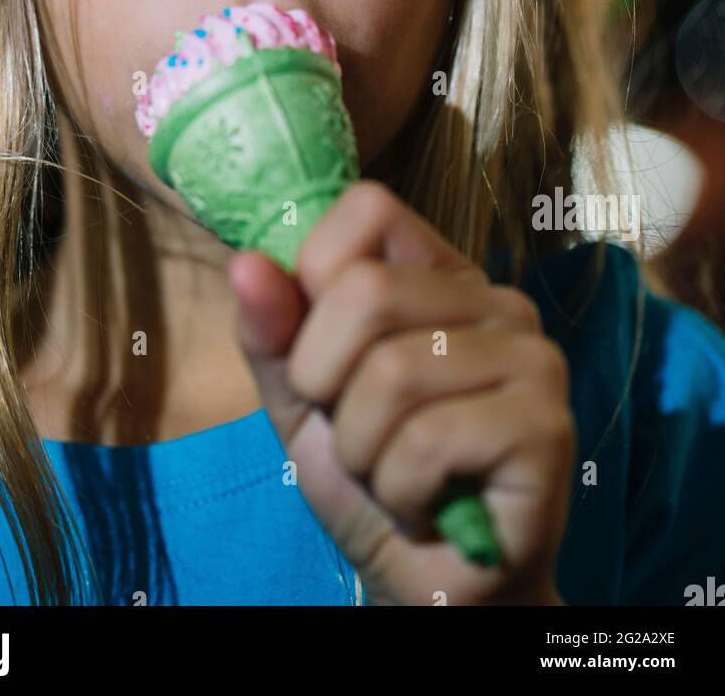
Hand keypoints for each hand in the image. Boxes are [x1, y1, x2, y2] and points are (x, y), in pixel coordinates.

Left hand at [228, 180, 574, 605]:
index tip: (322, 357)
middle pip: (366, 290)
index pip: (367, 208)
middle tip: (357, 434)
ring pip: (391, 373)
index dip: (313, 282)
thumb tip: (246, 263)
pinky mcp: (547, 424)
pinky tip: (429, 502)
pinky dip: (399, 487)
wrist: (430, 585)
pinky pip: (428, 439)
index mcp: (440, 274)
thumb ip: (272, 329)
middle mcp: (498, 300)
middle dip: (326, 385)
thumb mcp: (300, 397)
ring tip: (394, 473)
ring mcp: (533, 357)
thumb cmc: (372, 476)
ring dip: (360, 448)